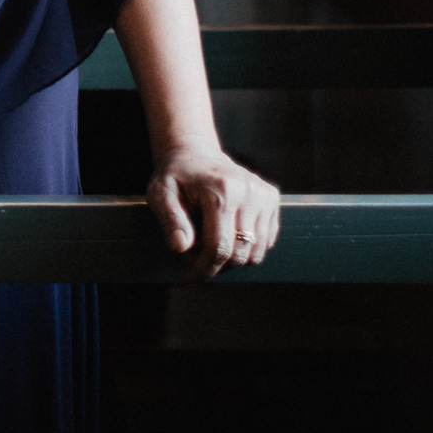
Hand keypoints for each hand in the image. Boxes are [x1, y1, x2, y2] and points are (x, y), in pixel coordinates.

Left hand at [148, 147, 280, 280]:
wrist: (194, 153)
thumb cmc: (174, 176)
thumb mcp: (161, 194)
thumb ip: (170, 221)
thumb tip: (181, 248)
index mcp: (222, 191)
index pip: (219, 247)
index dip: (204, 270)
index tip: (190, 279)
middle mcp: (249, 192)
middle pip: (240, 253)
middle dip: (215, 266)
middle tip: (194, 261)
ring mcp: (264, 195)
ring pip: (256, 251)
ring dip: (232, 260)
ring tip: (209, 246)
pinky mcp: (272, 198)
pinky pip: (265, 240)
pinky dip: (247, 247)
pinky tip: (225, 235)